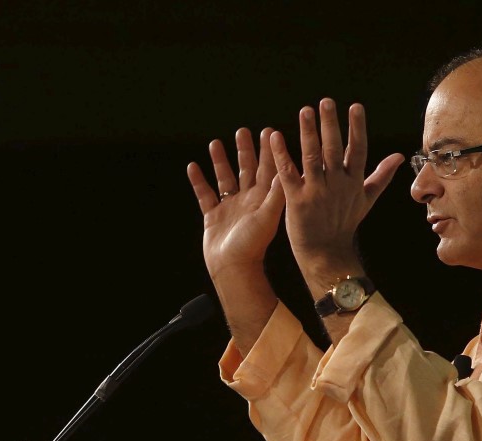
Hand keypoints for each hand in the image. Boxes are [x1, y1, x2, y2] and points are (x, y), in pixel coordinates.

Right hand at [187, 127, 284, 280]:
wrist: (233, 269)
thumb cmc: (253, 245)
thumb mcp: (268, 215)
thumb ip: (276, 192)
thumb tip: (288, 168)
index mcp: (263, 199)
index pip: (268, 169)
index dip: (268, 150)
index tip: (268, 130)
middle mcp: (247, 201)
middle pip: (246, 170)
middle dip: (245, 151)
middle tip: (244, 131)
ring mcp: (230, 208)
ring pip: (225, 179)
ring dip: (221, 161)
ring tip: (216, 143)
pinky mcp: (213, 216)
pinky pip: (204, 194)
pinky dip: (198, 181)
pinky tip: (193, 166)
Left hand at [270, 98, 403, 273]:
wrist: (326, 253)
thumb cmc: (345, 224)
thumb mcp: (366, 199)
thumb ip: (382, 176)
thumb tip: (399, 156)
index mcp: (353, 182)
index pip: (357, 150)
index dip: (357, 128)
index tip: (355, 106)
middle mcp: (336, 185)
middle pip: (334, 150)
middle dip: (330, 125)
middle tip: (325, 102)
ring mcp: (316, 192)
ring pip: (312, 158)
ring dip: (308, 133)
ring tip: (305, 111)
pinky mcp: (296, 201)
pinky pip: (288, 174)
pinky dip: (282, 155)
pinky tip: (275, 136)